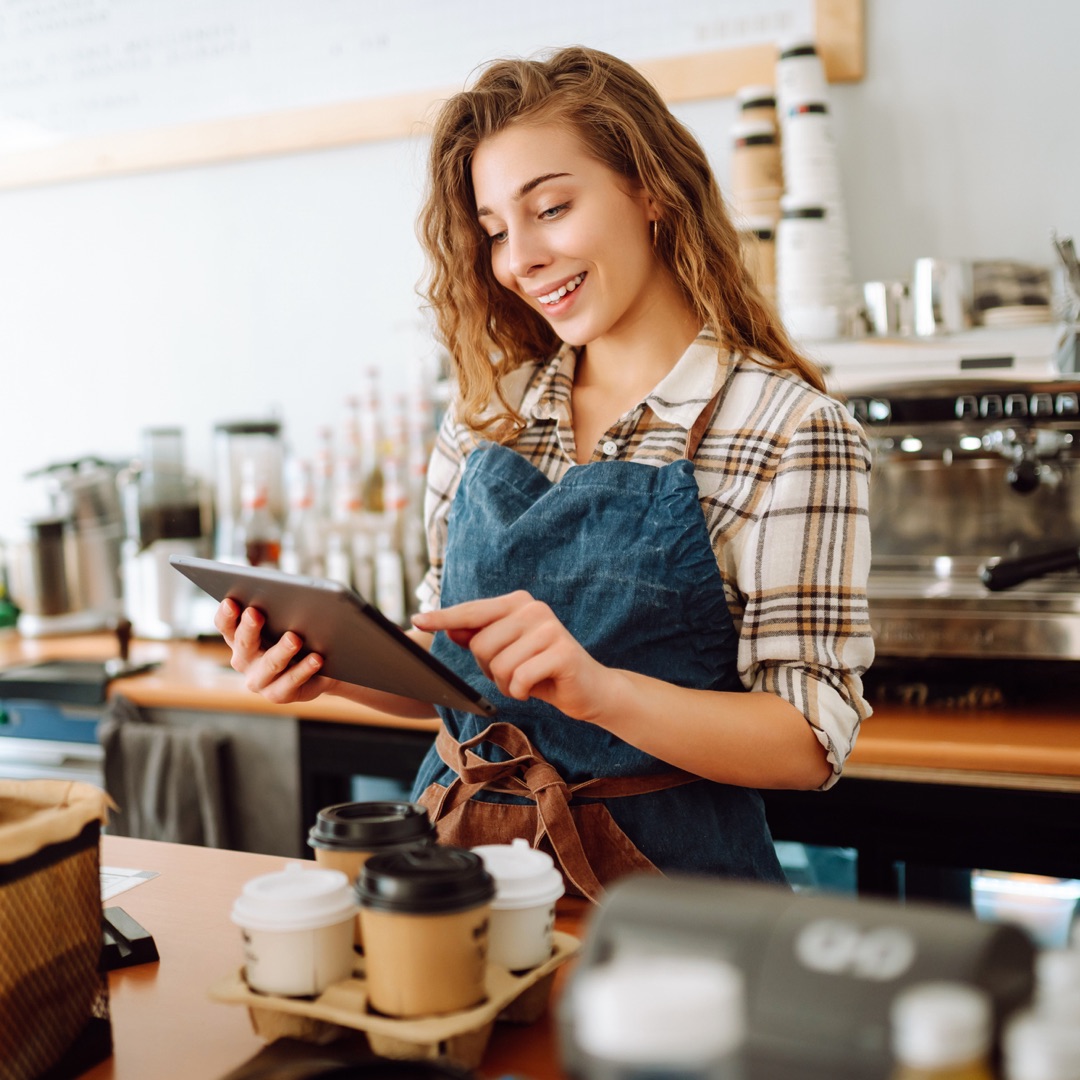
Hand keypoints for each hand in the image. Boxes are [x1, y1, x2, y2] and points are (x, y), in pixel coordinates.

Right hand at [213, 598, 337, 704]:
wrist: (322, 663)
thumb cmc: (298, 632)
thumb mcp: (285, 618)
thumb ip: (277, 605)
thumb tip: (282, 591)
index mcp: (239, 638)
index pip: (226, 625)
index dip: (226, 614)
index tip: (231, 601)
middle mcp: (244, 660)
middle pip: (244, 643)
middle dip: (249, 628)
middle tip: (255, 613)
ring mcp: (259, 680)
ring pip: (269, 664)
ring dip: (281, 650)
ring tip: (294, 638)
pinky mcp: (278, 694)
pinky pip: (290, 682)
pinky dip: (304, 669)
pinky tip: (316, 658)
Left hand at [411, 591, 612, 722]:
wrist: (590, 688)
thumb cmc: (543, 670)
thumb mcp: (508, 652)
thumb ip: (480, 636)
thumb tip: (449, 627)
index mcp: (517, 603)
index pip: (471, 611)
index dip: (443, 618)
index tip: (417, 620)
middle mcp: (533, 609)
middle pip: (480, 645)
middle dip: (489, 669)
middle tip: (514, 672)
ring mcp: (549, 628)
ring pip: (497, 665)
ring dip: (506, 684)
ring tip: (526, 681)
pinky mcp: (562, 652)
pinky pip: (518, 679)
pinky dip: (521, 692)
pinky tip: (536, 688)